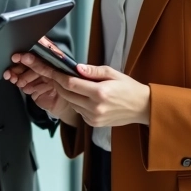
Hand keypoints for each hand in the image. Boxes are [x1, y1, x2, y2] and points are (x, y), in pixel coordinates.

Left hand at [12, 52, 150, 128]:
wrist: (141, 107)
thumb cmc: (128, 88)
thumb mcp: (113, 73)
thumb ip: (93, 71)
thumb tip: (76, 68)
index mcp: (99, 93)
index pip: (71, 84)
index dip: (57, 76)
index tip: (49, 70)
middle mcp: (94, 107)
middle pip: (66, 94)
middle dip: (57, 83)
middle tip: (51, 74)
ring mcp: (93, 117)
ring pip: (70, 103)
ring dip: (65, 92)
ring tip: (65, 82)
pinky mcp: (93, 123)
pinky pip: (77, 110)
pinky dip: (75, 101)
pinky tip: (80, 95)